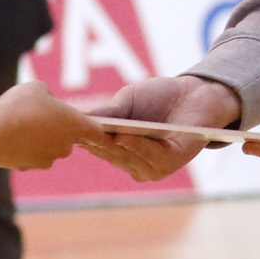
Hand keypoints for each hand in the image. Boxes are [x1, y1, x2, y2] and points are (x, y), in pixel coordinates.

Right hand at [0, 81, 107, 170]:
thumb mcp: (37, 88)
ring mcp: (48, 159)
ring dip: (40, 139)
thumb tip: (47, 104)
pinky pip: (31, 155)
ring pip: (49, 147)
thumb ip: (49, 97)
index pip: (99, 132)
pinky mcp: (29, 167)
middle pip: (69, 138)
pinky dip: (24, 148)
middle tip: (41, 115)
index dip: (100, 130)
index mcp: (75, 124)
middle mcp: (66, 145)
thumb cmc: (18, 106)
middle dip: (59, 129)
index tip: (102, 130)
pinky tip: (10, 136)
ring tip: (20, 124)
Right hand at [89, 75, 239, 182]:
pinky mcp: (174, 161)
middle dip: (98, 143)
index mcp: (119, 150)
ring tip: (105, 133)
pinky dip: (139, 148)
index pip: (97, 146)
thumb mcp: (126, 101)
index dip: (83, 138)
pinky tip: (126, 136)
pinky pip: (153, 158)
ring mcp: (153, 166)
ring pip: (129, 159)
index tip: (65, 129)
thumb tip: (76, 118)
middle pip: (111, 154)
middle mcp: (134, 162)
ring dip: (117, 147)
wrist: (194, 93)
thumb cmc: (158, 97)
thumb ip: (107, 112)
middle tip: (83, 129)